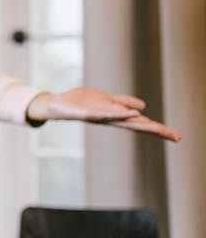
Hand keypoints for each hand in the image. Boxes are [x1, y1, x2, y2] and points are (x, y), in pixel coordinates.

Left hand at [25, 87, 181, 141]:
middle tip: (176, 137)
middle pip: (138, 126)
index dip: (160, 129)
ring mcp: (101, 118)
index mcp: (117, 116)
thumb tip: (144, 107)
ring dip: (141, 123)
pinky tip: (131, 114)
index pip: (142, 124)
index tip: (178, 136)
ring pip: (124, 122)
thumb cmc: (82, 102)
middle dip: (157, 131)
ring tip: (157, 126)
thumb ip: (124, 102)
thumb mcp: (108, 100)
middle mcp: (112, 120)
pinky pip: (106, 115)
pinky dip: (119, 114)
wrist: (57, 104)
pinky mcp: (89, 114)